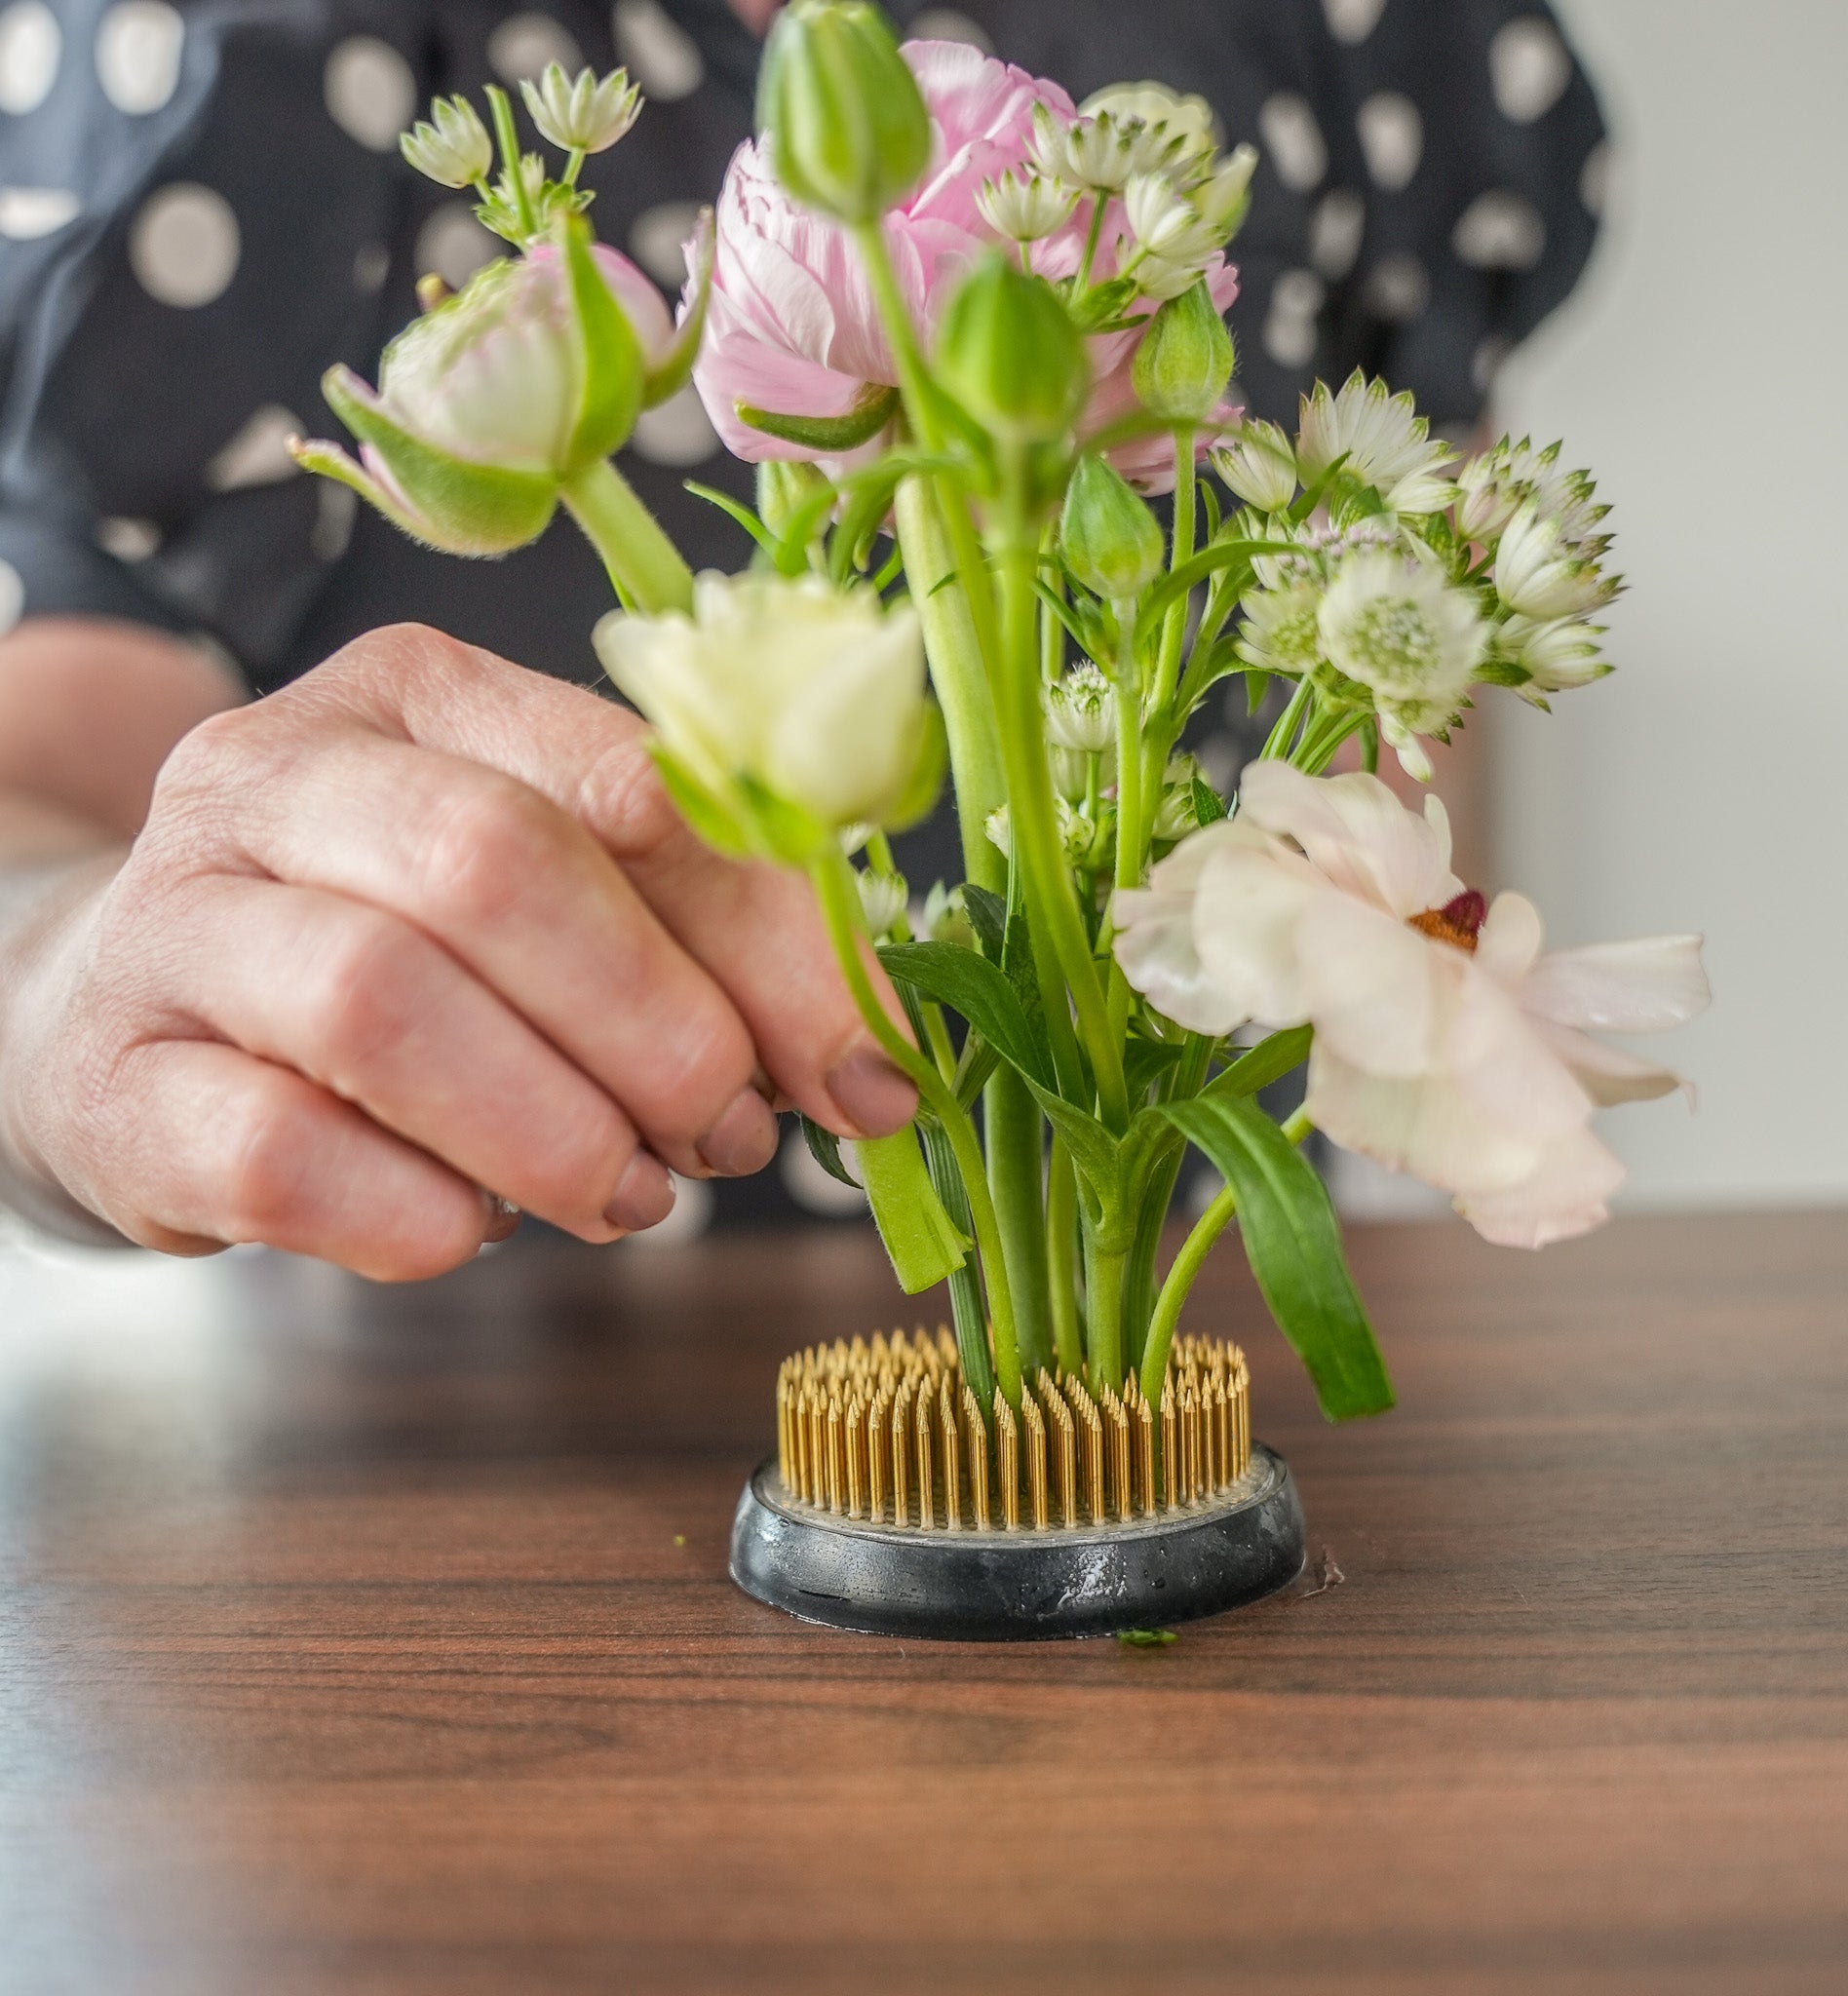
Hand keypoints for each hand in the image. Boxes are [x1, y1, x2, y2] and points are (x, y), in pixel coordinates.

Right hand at [0, 624, 917, 1277]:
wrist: (143, 1020)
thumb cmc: (406, 954)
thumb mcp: (561, 901)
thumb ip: (710, 940)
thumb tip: (876, 1061)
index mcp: (426, 697)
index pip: (633, 781)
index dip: (772, 940)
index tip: (865, 1071)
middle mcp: (279, 773)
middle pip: (495, 866)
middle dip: (656, 1030)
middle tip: (726, 1134)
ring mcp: (177, 920)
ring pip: (380, 1000)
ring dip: (553, 1129)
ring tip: (627, 1194)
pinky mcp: (115, 1081)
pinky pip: (276, 1151)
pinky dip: (416, 1212)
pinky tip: (472, 1226)